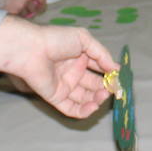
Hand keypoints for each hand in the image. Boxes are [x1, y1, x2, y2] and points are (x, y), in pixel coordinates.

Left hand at [0, 17, 118, 118]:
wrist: (32, 50)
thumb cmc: (57, 40)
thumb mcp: (84, 39)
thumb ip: (102, 54)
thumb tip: (117, 69)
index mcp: (80, 56)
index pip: (99, 68)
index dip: (110, 74)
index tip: (120, 79)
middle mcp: (73, 72)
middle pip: (94, 85)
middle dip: (105, 88)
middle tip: (114, 90)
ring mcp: (65, 86)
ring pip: (85, 98)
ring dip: (97, 99)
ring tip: (103, 95)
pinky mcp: (56, 98)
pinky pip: (72, 109)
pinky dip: (84, 111)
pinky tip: (93, 106)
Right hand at [4, 0, 45, 16]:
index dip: (43, 2)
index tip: (42, 4)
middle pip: (37, 8)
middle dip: (36, 10)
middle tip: (34, 11)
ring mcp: (22, 5)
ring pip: (28, 12)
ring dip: (26, 12)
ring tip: (21, 8)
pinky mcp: (16, 10)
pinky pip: (20, 14)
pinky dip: (19, 13)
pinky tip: (15, 9)